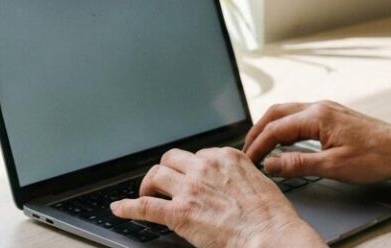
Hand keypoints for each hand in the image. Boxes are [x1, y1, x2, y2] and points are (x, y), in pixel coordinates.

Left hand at [110, 147, 324, 247]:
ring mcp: (190, 189)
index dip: (191, 168)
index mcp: (225, 157)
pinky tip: (119, 208)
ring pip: (156, 176)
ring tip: (146, 194)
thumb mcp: (258, 181)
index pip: (197, 154)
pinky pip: (145, 205)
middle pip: (171, 159)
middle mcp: (205, 167)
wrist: (270, 236)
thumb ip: (239, 175)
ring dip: (148, 185)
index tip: (189, 177)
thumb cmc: (270, 216)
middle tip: (164, 184)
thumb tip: (232, 180)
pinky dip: (128, 206)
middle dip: (166, 171)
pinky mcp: (179, 213)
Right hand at [243, 100, 390, 188]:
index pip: (276, 129)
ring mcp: (328, 109)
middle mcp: (320, 107)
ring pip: (288, 112)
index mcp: (317, 116)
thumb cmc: (375, 157)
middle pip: (277, 113)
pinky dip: (285, 126)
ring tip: (260, 145)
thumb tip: (271, 164)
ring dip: (270, 127)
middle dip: (258, 131)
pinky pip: (300, 115)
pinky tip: (284, 139)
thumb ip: (298, 164)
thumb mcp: (334, 166)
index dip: (258, 145)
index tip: (248, 160)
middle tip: (246, 151)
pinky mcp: (334, 115)